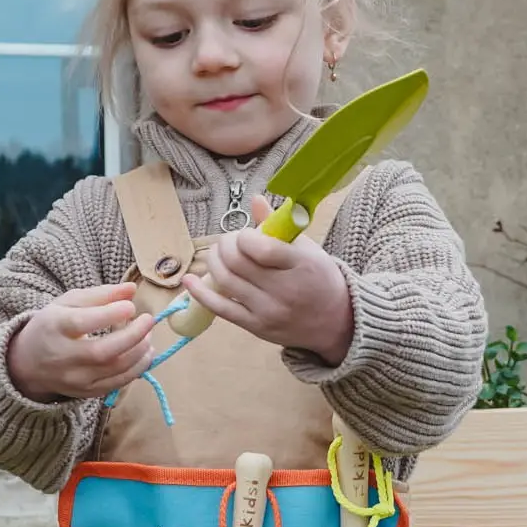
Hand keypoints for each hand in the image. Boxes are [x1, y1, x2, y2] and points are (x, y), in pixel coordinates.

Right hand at [7, 283, 157, 402]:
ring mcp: (75, 378)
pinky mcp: (87, 392)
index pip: (82, 323)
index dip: (110, 314)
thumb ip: (100, 295)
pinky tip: (145, 353)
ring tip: (149, 335)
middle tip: (149, 320)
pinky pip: (118, 383)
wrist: (28, 364)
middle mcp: (62, 357)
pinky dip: (138, 368)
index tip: (131, 306)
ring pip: (114, 369)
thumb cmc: (52, 326)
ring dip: (140, 351)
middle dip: (133, 336)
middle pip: (102, 352)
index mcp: (53, 328)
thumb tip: (131, 289)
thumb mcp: (67, 303)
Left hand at [182, 196, 354, 362]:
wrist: (336, 321)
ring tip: (218, 255)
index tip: (246, 235)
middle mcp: (285, 290)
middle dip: (225, 245)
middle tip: (229, 242)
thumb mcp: (307, 249)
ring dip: (214, 262)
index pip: (261, 247)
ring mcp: (269, 311)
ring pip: (225, 281)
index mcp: (301, 265)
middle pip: (237, 262)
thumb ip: (278, 226)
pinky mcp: (256, 327)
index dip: (244, 236)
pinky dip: (200, 293)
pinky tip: (189, 280)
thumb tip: (255, 199)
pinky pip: (221, 308)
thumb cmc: (319, 278)